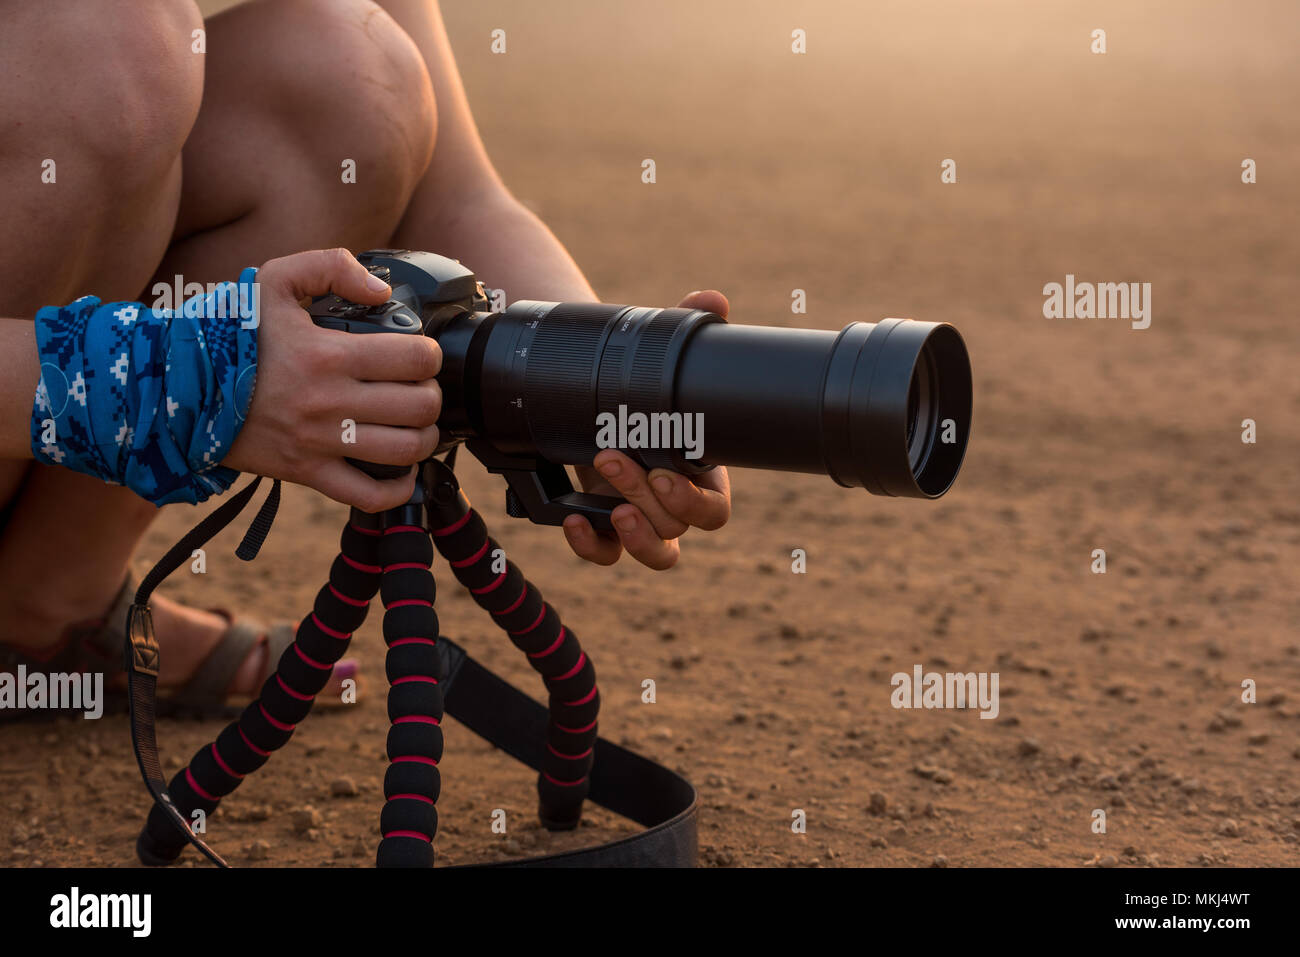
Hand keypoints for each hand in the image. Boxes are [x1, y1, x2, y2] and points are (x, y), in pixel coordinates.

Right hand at [223, 248, 442, 511]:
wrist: (180, 387)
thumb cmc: (233, 334)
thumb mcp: (275, 280)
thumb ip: (331, 267)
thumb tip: (382, 292)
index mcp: (328, 355)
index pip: (415, 359)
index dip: (430, 354)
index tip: (420, 354)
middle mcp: (329, 402)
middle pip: (421, 408)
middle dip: (432, 395)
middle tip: (420, 388)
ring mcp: (320, 442)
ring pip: (406, 451)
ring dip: (424, 437)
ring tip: (416, 424)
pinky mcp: (307, 473)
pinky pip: (369, 496)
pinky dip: (399, 488)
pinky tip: (403, 469)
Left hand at [564, 290, 732, 568]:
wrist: (593, 397)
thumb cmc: (639, 387)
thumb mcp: (659, 357)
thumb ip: (686, 327)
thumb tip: (712, 301)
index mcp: (700, 474)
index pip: (714, 510)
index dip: (694, 501)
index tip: (664, 472)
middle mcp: (672, 503)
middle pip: (676, 526)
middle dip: (645, 498)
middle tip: (612, 456)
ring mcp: (640, 519)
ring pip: (656, 553)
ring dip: (634, 536)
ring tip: (609, 507)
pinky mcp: (604, 527)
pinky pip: (607, 555)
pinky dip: (592, 545)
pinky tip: (573, 519)